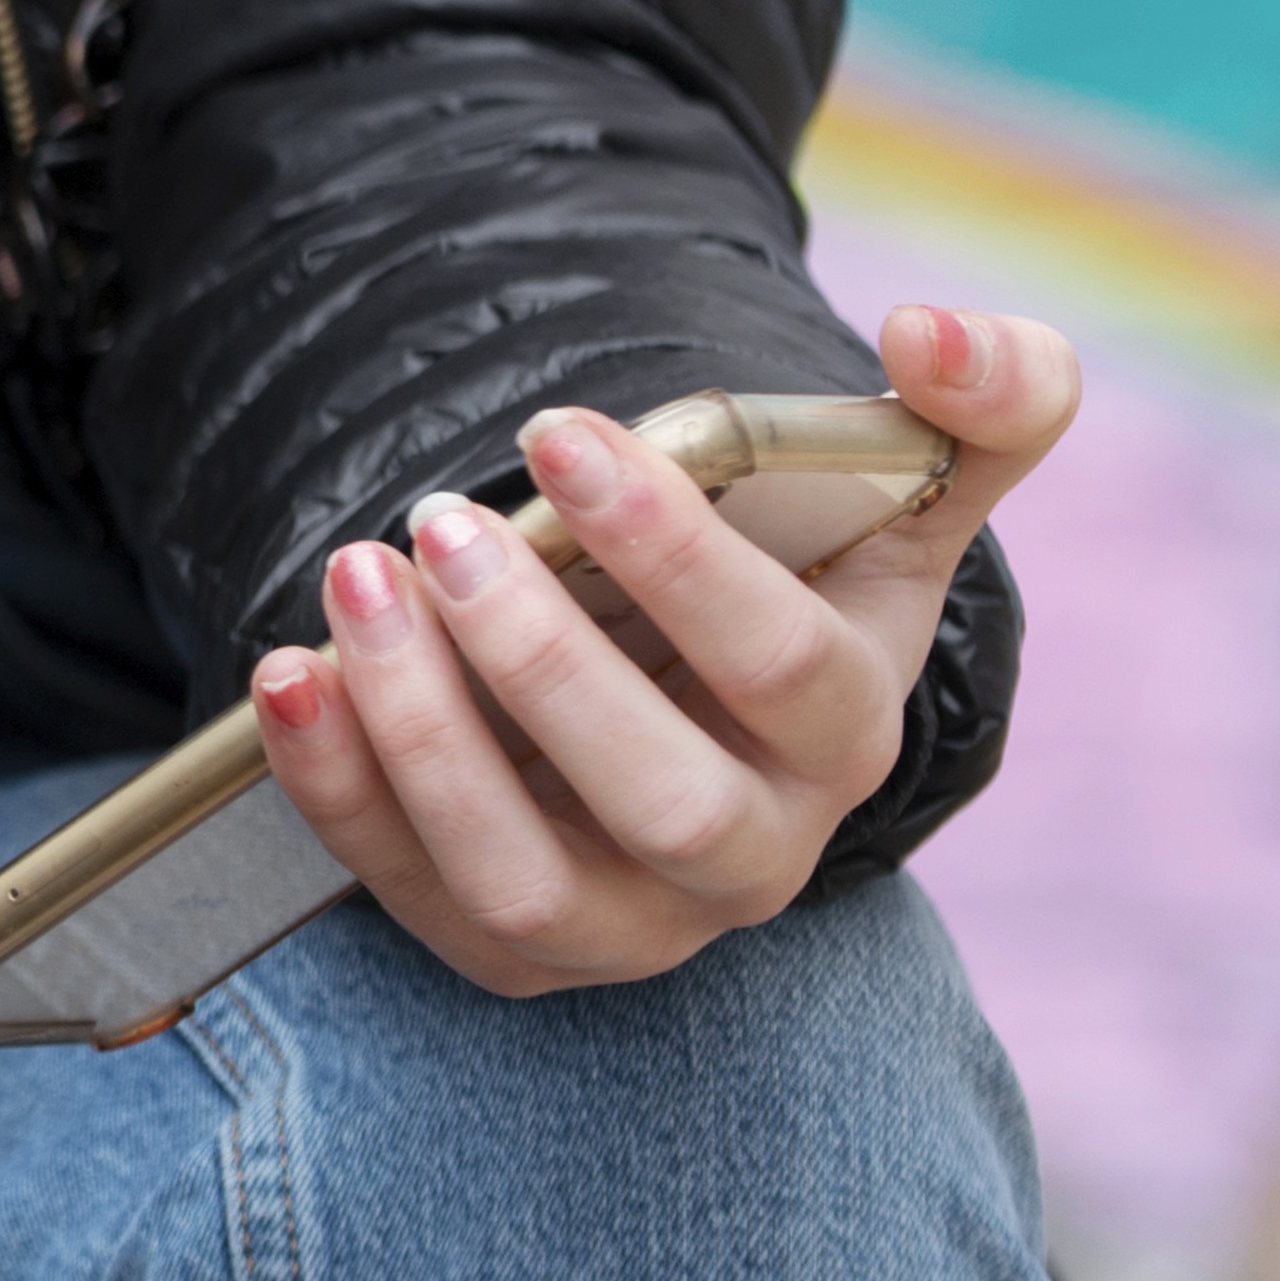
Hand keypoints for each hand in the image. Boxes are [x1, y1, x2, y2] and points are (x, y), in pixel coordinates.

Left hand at [255, 302, 1085, 993]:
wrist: (697, 688)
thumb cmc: (795, 569)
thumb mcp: (898, 488)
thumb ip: (987, 397)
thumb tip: (935, 334)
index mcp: (849, 727)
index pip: (782, 666)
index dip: (674, 554)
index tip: (560, 435)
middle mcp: (753, 848)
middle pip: (661, 798)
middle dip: (542, 662)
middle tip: (438, 523)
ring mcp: (631, 917)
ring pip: (523, 877)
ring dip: (423, 732)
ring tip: (354, 582)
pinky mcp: (513, 947)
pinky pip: (411, 894)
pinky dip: (338, 788)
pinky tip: (292, 671)